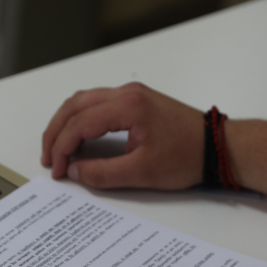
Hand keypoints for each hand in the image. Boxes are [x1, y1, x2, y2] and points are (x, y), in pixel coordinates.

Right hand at [41, 83, 204, 190]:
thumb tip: (75, 172)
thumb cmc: (188, 157)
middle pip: (75, 105)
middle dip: (55, 132)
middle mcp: (127, 93)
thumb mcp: (142, 173)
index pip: (79, 124)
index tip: (57, 170)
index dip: (62, 148)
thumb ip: (102, 173)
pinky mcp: (136, 101)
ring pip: (84, 101)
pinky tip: (78, 138)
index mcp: (128, 107)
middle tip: (47, 158)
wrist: (218, 147)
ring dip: (66, 123)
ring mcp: (132, 94)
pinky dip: (81, 119)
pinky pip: (97, 103)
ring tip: (57, 149)